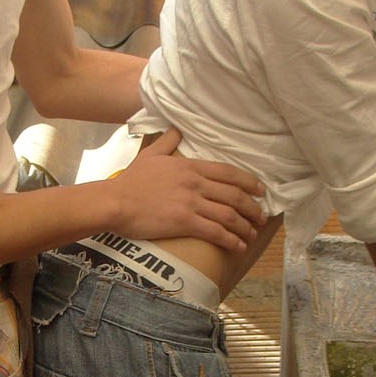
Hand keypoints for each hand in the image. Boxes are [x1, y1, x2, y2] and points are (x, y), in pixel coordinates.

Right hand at [112, 129, 265, 250]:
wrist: (114, 201)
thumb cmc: (130, 181)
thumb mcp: (150, 155)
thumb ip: (167, 142)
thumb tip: (176, 130)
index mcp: (190, 166)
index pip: (228, 173)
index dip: (249, 183)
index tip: (260, 191)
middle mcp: (195, 183)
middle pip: (235, 195)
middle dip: (253, 208)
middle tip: (261, 218)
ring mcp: (191, 203)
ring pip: (229, 215)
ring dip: (245, 227)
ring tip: (251, 236)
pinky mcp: (185, 222)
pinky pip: (216, 232)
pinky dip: (231, 240)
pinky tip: (237, 246)